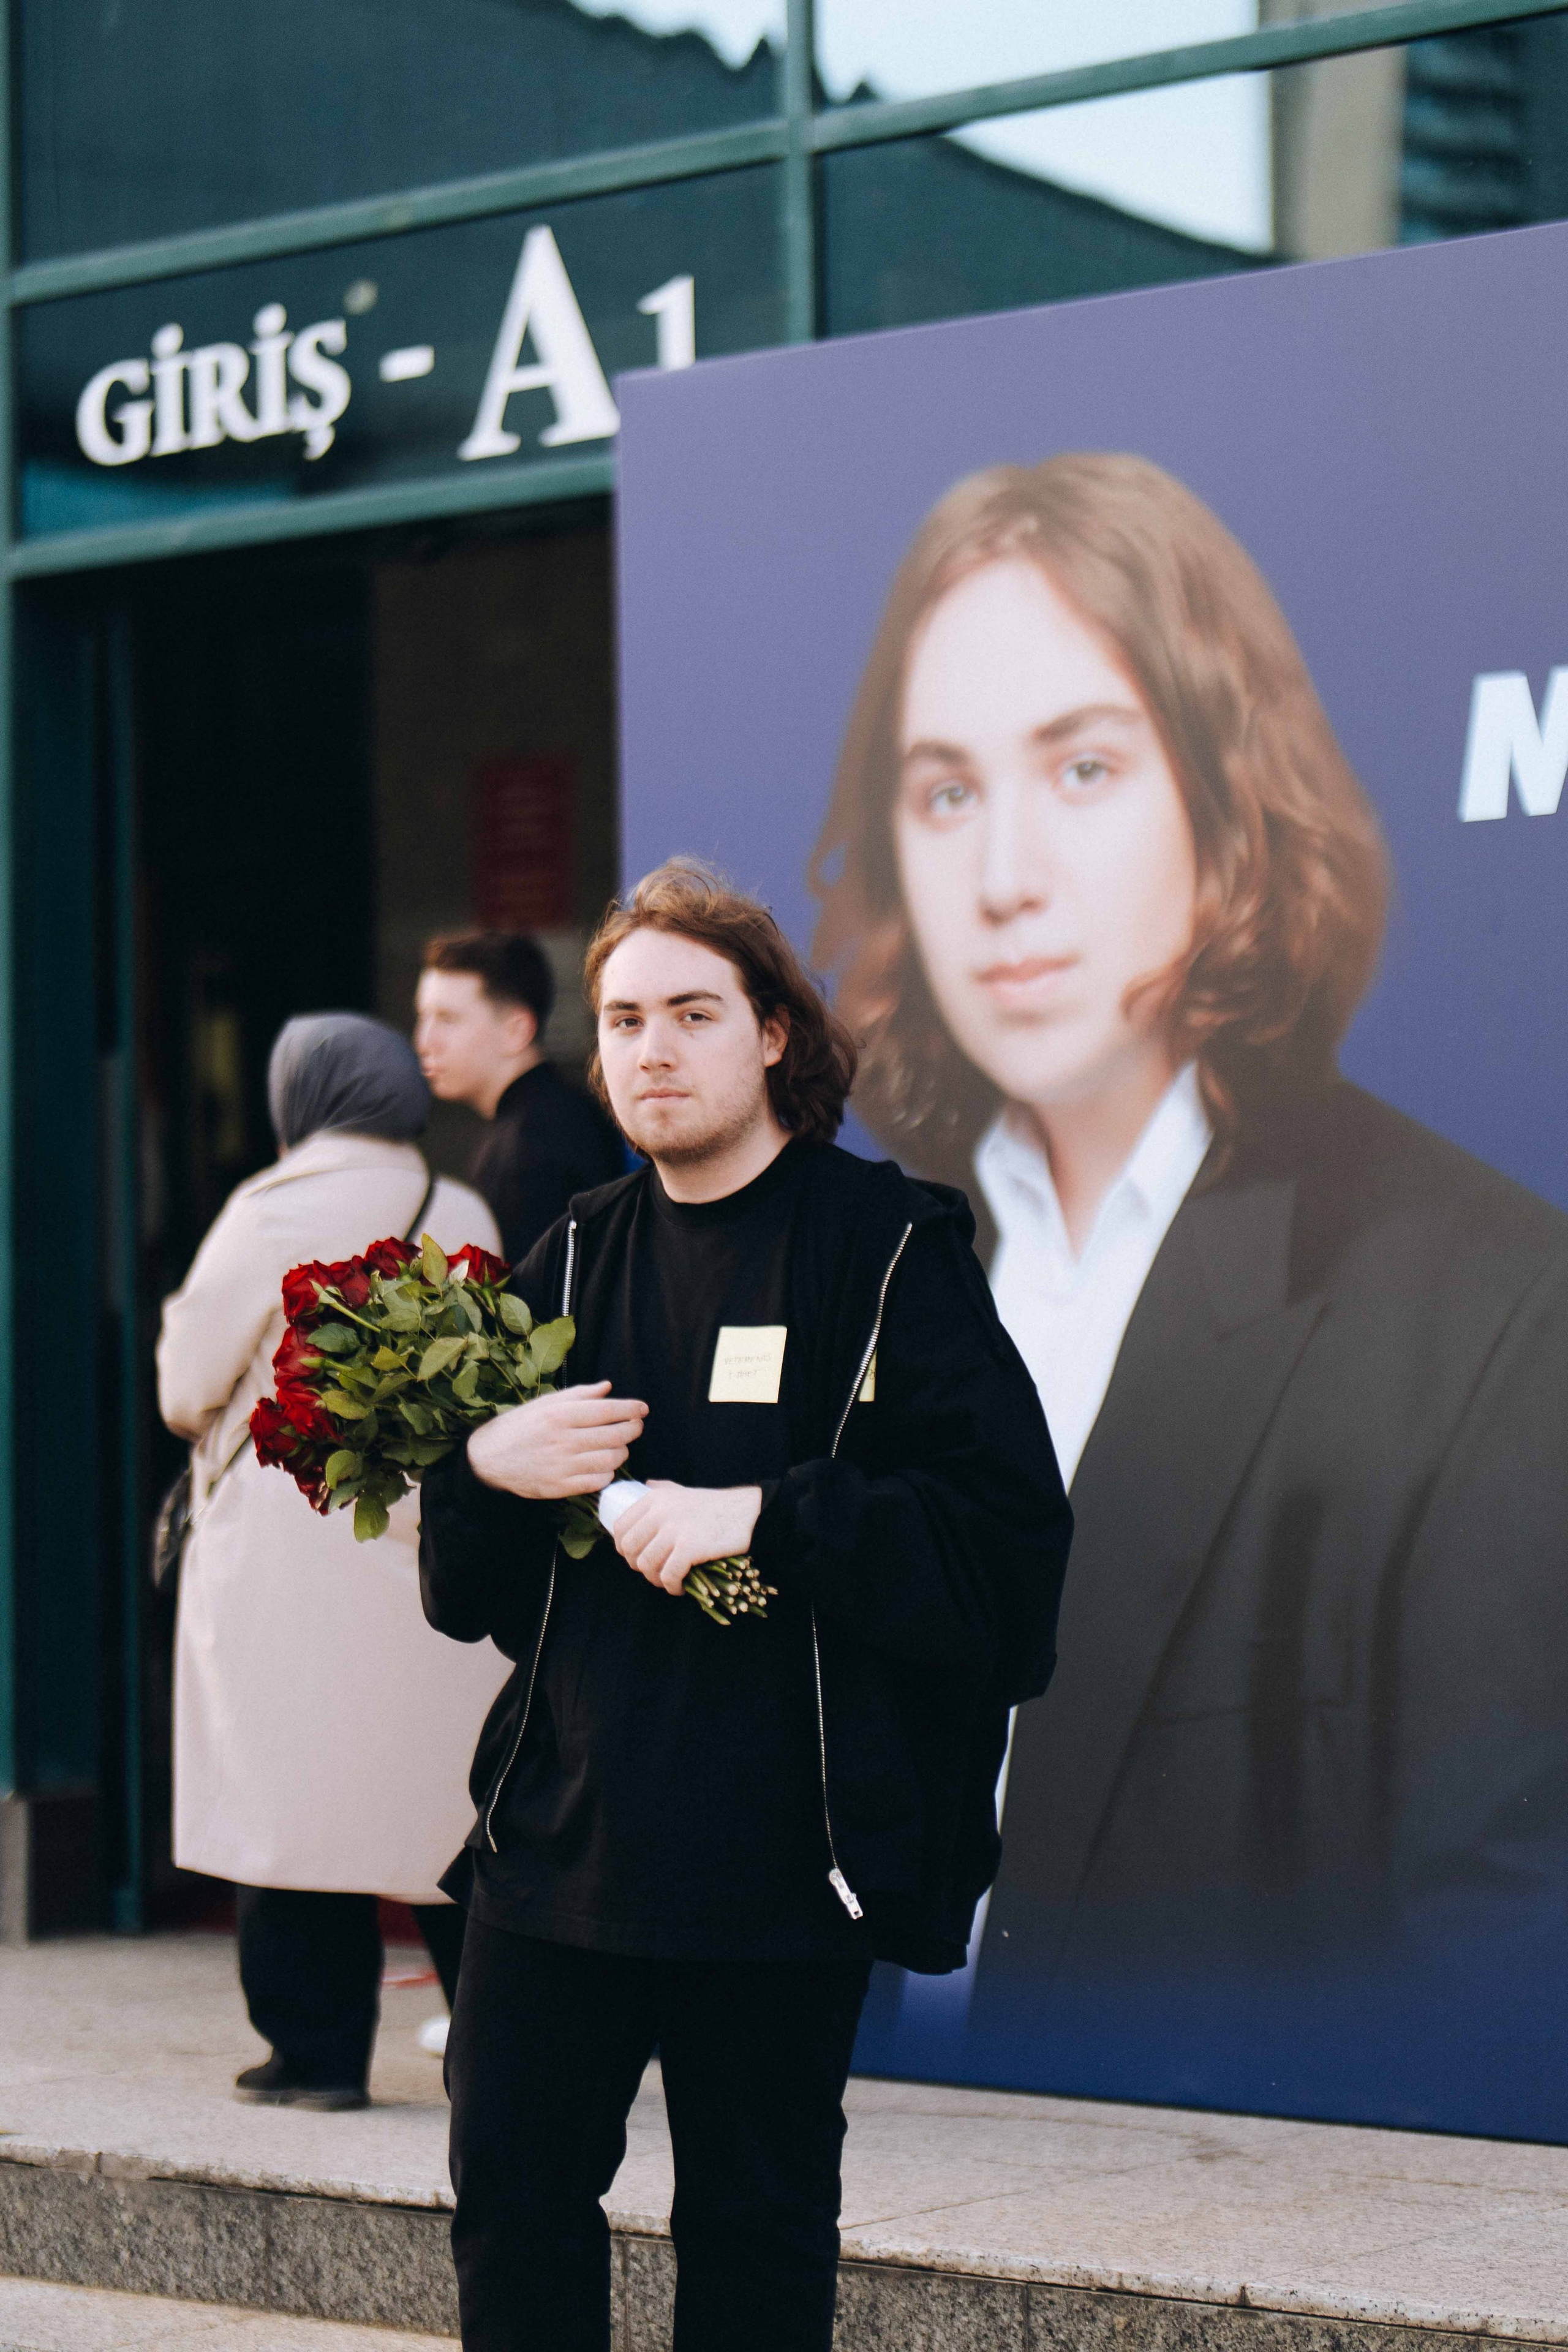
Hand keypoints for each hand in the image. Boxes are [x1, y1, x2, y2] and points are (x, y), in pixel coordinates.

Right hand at [468, 1382, 646, 1499]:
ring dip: (621, 1452)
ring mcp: (562, 1466)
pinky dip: (607, 1472)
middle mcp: (563, 1440)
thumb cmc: (519, 1426)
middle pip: (615, 1435)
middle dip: (632, 1429)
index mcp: (559, 1415)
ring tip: (619, 1446)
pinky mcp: (560, 1487)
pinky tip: (603, 1465)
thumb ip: (578, 1395)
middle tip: (635, 1426)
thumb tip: (607, 1388)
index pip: (607, 1411)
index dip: (630, 1409)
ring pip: (611, 1460)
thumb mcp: (544, 1403)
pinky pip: (598, 1481)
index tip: (642, 1408)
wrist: (489, 1459)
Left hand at [613, 1480, 762, 1594]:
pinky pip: (668, 1576)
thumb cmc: (715, 1505)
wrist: (748, 1513)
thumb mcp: (683, 1491)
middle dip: (638, 1566)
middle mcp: (660, 1512)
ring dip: (655, 1579)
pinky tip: (680, 1587)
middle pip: (630, 1549)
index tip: (636, 1556)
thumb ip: (663, 1488)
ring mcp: (674, 1530)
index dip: (623, 1548)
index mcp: (654, 1498)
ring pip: (647, 1565)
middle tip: (654, 1571)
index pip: (620, 1527)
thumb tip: (646, 1484)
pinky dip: (671, 1587)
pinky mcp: (689, 1548)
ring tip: (668, 1580)